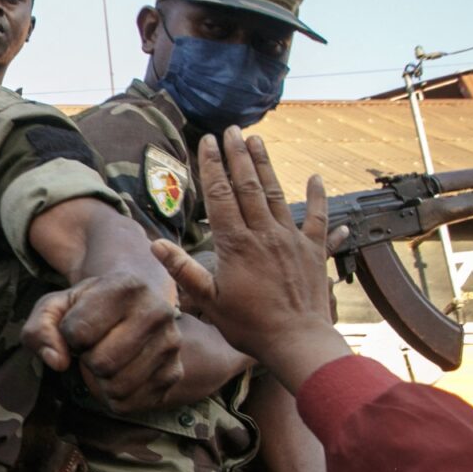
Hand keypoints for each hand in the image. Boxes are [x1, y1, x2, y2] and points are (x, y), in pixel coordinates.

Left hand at [23, 273, 182, 412]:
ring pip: (118, 387)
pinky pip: (131, 404)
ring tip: (105, 360)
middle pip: (101, 363)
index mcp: (125, 287)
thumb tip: (57, 361)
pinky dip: (114, 398)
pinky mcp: (175, 373)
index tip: (78, 326)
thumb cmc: (88, 308)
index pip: (78, 332)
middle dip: (86, 359)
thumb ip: (40, 328)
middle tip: (93, 346)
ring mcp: (170, 344)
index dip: (68, 335)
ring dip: (100, 381)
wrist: (131, 307)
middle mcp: (156, 312)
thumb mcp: (55, 307)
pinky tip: (117, 375)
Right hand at [150, 128, 347, 388]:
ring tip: (257, 140)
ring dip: (266, 165)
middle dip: (237, 155)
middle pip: (248, 185)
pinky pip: (317, 219)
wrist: (298, 341)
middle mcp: (265, 234)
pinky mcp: (313, 251)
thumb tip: (155, 244)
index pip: (221, 195)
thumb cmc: (249, 325)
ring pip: (276, 193)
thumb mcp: (208, 301)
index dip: (212, 166)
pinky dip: (318, 197)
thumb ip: (182, 269)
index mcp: (237, 244)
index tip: (206, 141)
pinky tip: (316, 178)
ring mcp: (291, 240)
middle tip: (231, 130)